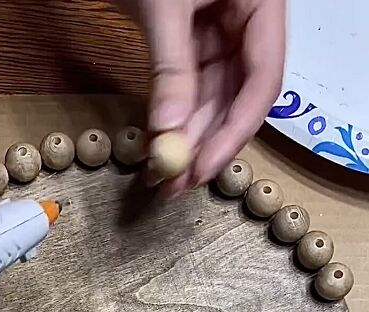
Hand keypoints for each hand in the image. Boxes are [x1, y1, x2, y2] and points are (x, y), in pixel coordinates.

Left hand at [116, 0, 285, 191]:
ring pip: (211, 98)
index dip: (236, 130)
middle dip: (205, 143)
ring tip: (162, 175)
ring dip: (187, 138)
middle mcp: (245, 23)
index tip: (204, 166)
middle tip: (176, 182)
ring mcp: (218, 32)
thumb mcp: (165, 4)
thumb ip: (170, 65)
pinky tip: (159, 144)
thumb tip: (169, 129)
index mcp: (260, 4)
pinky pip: (188, 86)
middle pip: (235, 98)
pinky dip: (172, 116)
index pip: (262, 81)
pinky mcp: (191, 39)